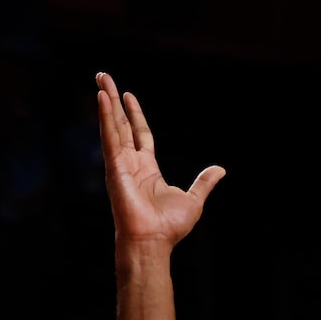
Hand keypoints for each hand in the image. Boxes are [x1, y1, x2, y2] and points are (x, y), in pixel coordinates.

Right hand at [97, 72, 224, 255]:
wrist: (154, 241)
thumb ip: (204, 182)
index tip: (127, 96)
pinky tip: (103, 98)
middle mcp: (131, 163)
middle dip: (114, 101)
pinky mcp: (114, 167)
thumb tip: (220, 170)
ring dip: (106, 102)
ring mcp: (120, 164)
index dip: (134, 114)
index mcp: (147, 169)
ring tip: (101, 79)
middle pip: (121, 124)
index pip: (139, 134)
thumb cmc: (169, 227)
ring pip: (112, 126)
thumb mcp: (194, 199)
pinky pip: (109, 137)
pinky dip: (105, 117)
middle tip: (104, 78)